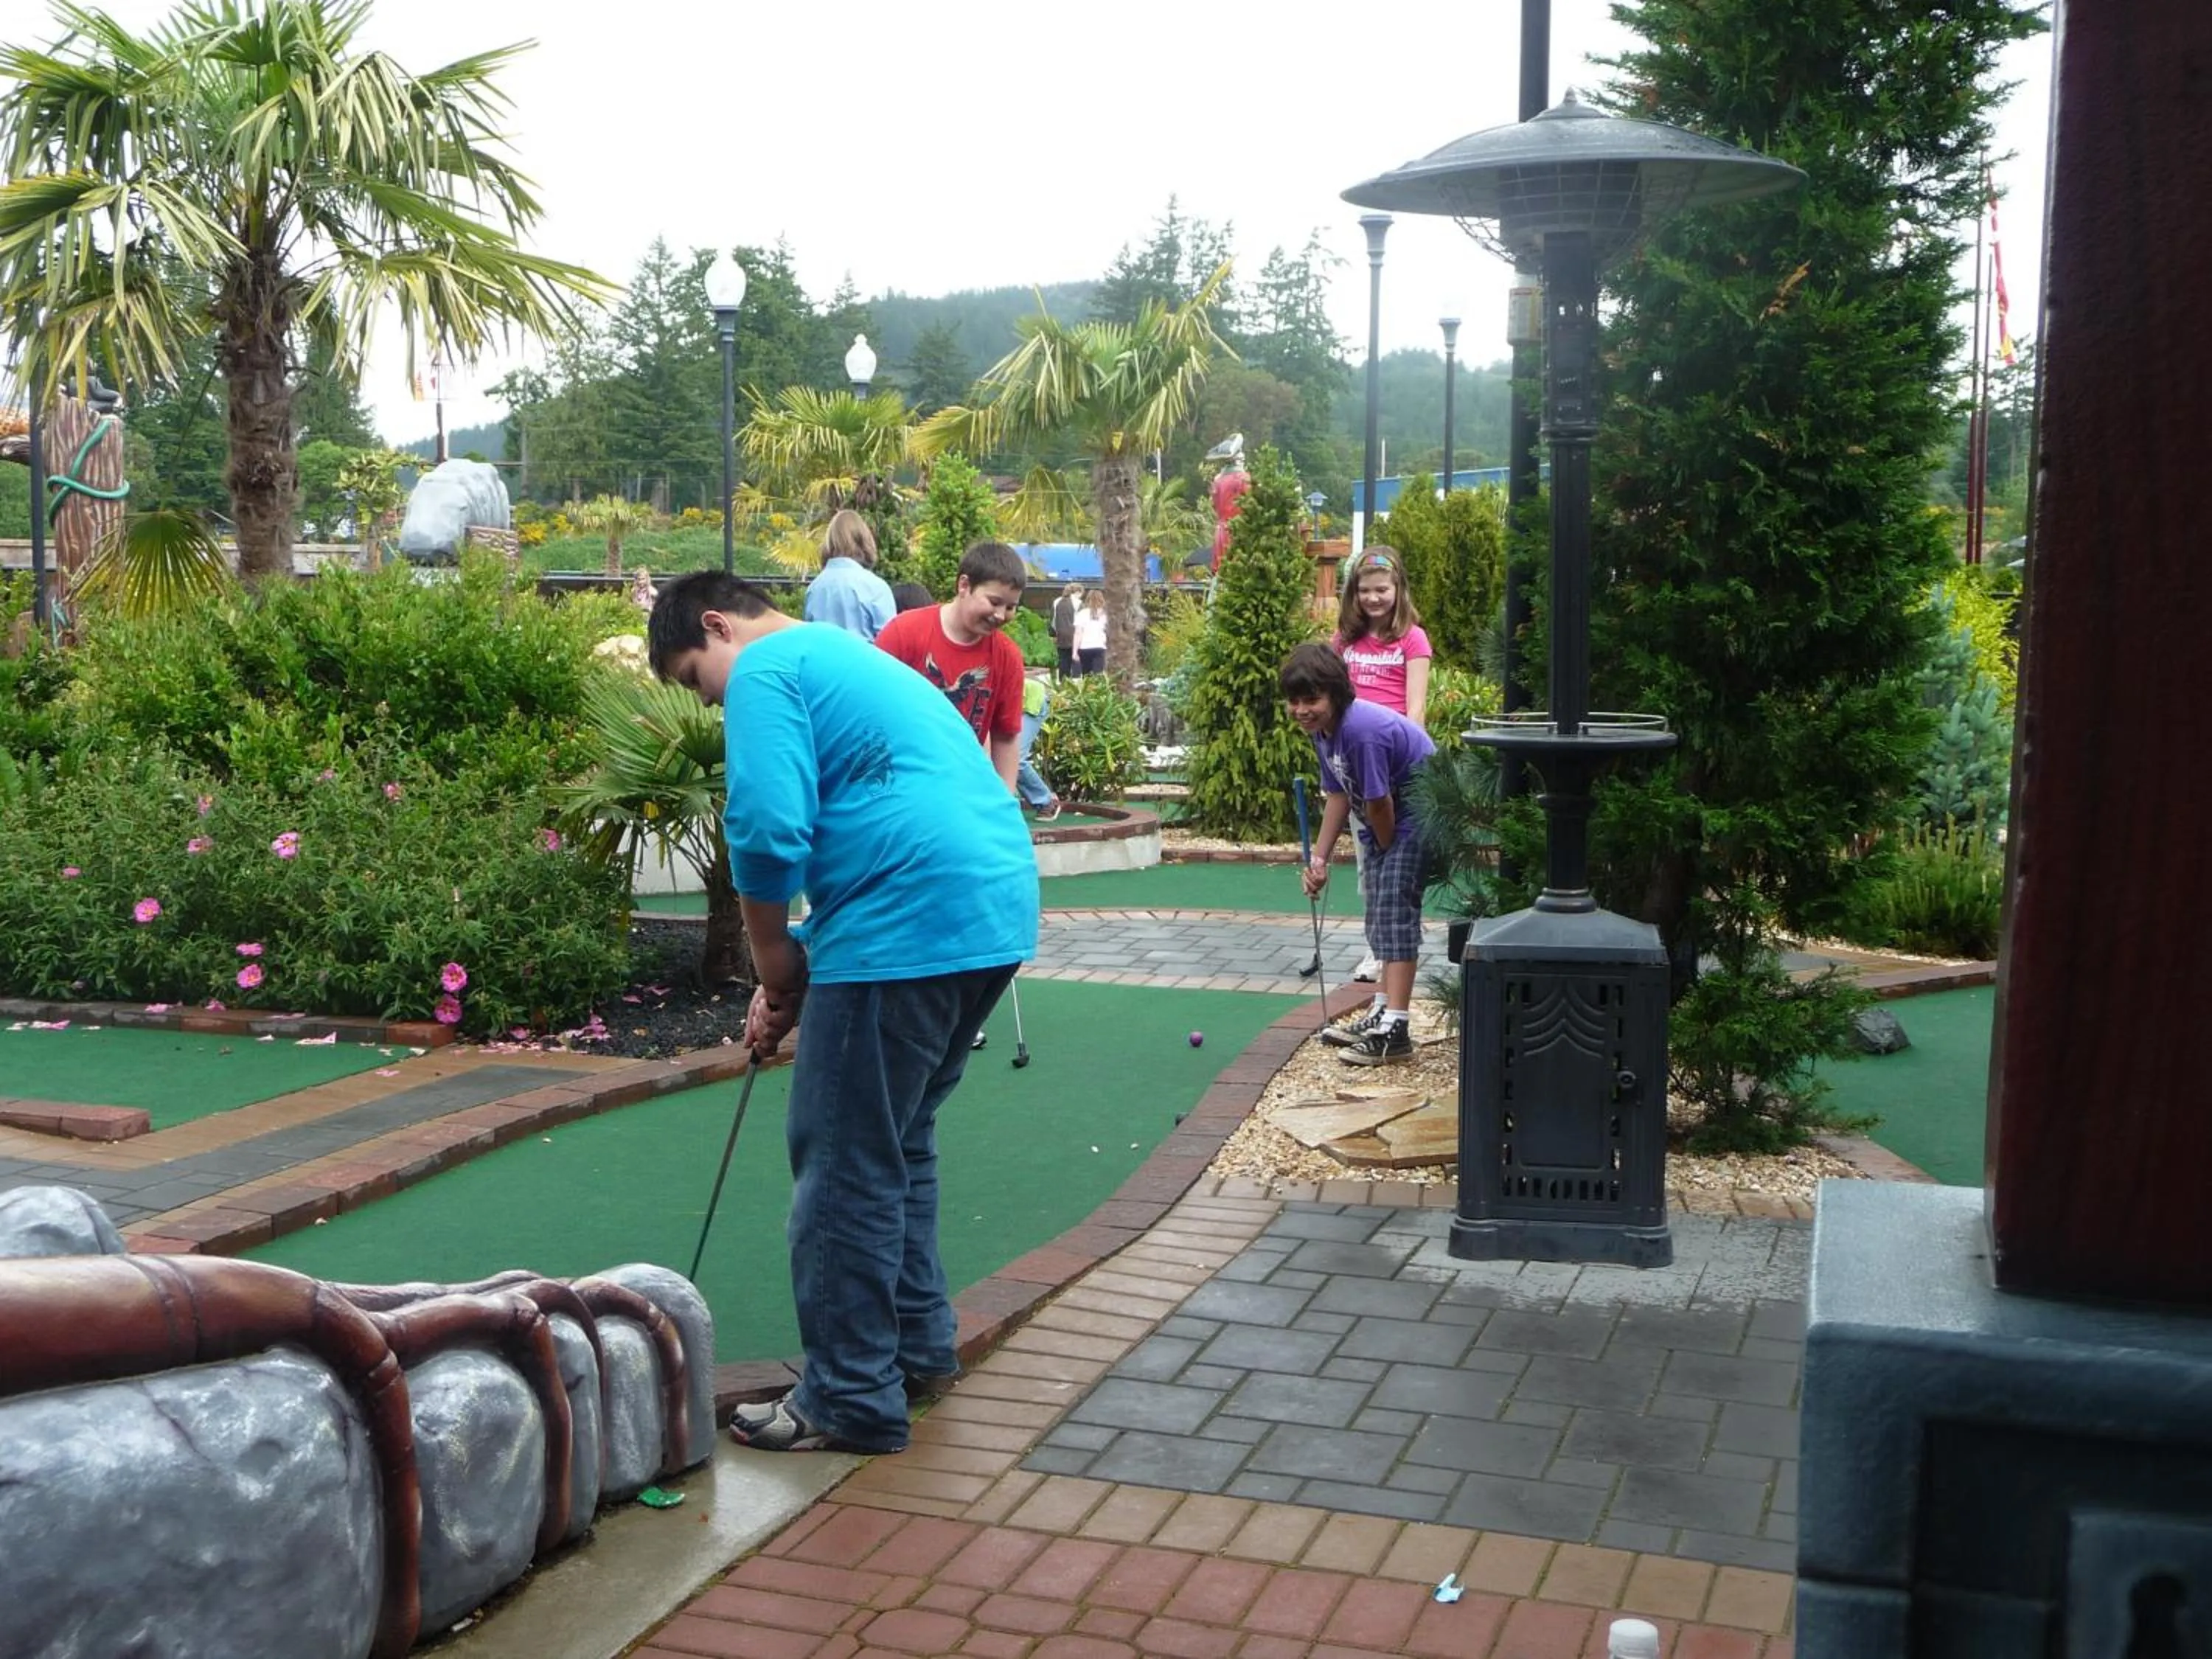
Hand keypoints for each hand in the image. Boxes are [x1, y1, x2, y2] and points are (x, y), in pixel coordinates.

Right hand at [744, 935, 807, 1056]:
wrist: (778, 952)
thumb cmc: (771, 974)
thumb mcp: (757, 1003)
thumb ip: (753, 1025)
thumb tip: (748, 1047)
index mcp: (783, 1015)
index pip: (776, 1041)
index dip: (766, 1049)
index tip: (756, 1047)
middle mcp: (790, 1015)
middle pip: (775, 1040)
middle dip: (760, 1033)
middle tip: (757, 1015)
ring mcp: (794, 1009)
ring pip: (777, 1032)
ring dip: (763, 1022)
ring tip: (762, 1004)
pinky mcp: (794, 1002)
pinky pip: (779, 1020)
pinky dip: (767, 1013)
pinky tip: (766, 1000)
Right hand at [1302, 856, 1329, 899]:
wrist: (1316, 859)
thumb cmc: (1310, 868)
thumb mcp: (1306, 878)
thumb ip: (1306, 884)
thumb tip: (1305, 894)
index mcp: (1315, 886)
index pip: (1314, 895)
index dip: (1312, 897)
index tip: (1307, 895)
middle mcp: (1320, 885)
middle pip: (1312, 889)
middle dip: (1306, 882)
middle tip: (1303, 875)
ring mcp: (1323, 882)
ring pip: (1313, 884)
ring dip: (1307, 877)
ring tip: (1306, 870)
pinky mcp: (1324, 878)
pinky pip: (1315, 879)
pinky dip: (1310, 874)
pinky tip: (1308, 869)